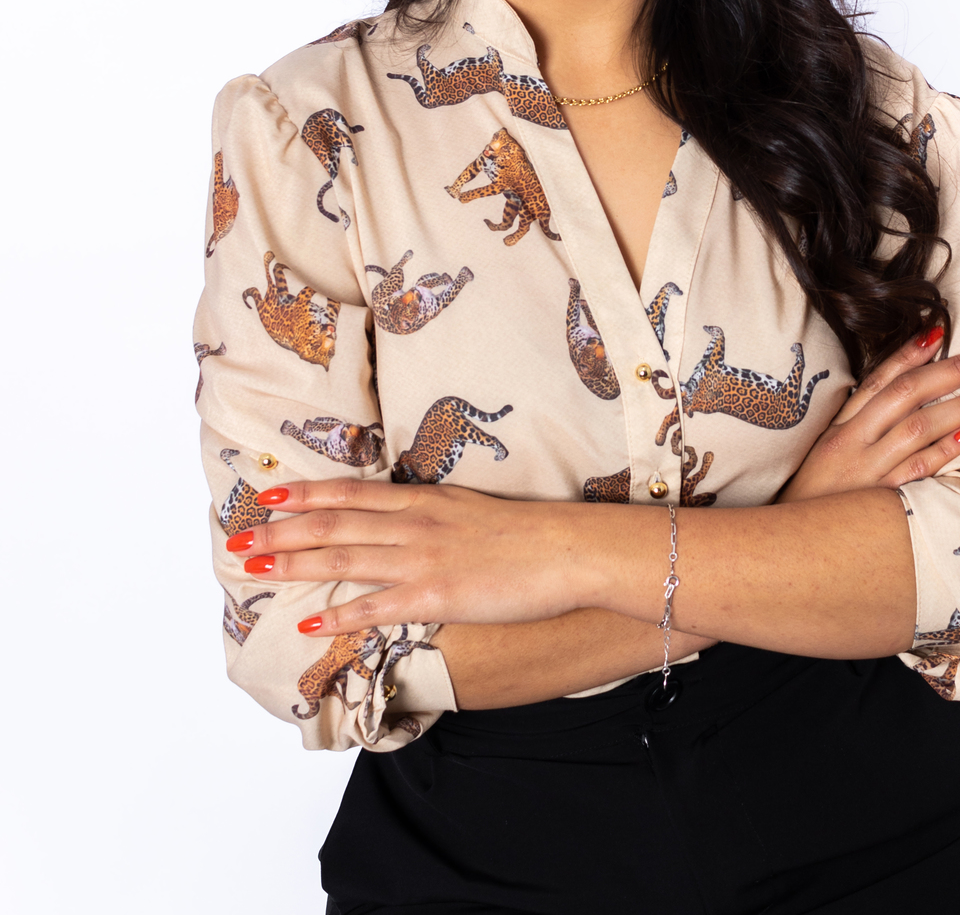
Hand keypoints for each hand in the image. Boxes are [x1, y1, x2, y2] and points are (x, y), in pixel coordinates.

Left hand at [225, 480, 612, 637]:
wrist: (566, 548)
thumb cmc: (522, 532)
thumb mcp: (468, 509)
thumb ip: (429, 514)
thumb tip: (398, 519)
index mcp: (421, 500)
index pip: (350, 494)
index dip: (305, 496)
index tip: (268, 497)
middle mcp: (413, 524)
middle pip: (334, 524)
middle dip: (282, 533)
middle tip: (238, 539)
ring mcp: (422, 559)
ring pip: (344, 558)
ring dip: (296, 564)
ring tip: (256, 569)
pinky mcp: (436, 596)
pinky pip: (378, 606)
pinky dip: (340, 613)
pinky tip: (310, 622)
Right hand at [777, 327, 959, 502]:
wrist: (791, 548)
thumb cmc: (816, 501)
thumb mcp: (829, 454)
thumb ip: (861, 427)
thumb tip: (904, 400)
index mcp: (840, 426)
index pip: (879, 379)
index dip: (910, 352)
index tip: (940, 330)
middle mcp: (853, 441)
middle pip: (907, 394)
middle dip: (952, 371)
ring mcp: (868, 470)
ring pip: (920, 426)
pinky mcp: (881, 501)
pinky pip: (921, 468)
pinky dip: (948, 448)